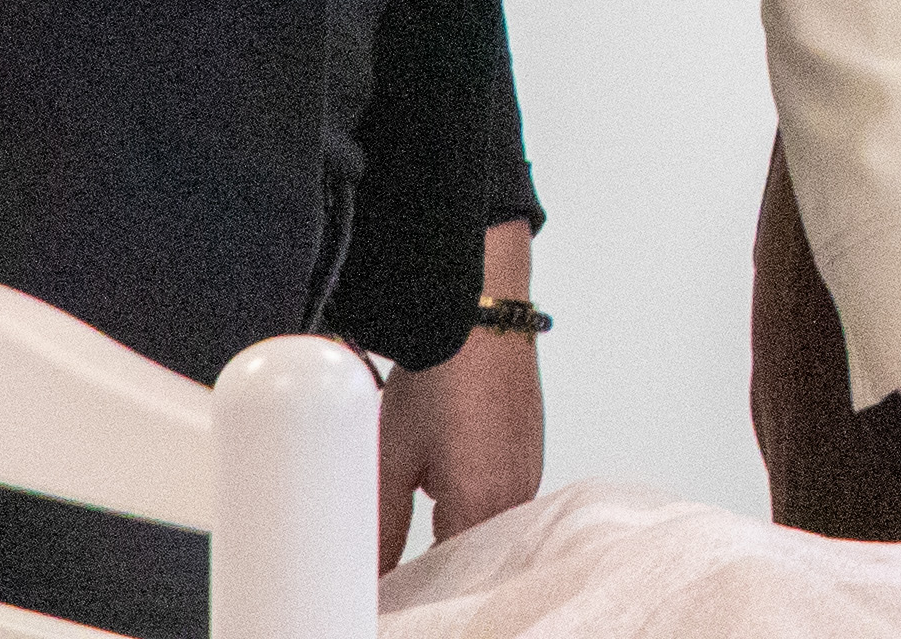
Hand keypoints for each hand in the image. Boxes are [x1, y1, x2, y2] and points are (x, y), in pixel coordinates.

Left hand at [376, 225, 543, 569]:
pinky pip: (501, 497)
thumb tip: (372, 571)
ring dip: (453, 529)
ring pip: (486, 526)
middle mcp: (517, 495)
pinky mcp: (528, 451)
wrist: (480, 314)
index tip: (383, 586)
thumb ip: (382, 528)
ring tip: (414, 509)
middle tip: (389, 556)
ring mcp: (528, 472)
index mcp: (483, 504)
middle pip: (471, 555)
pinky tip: (441, 479)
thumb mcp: (392, 457)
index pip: (446, 575)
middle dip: (432, 560)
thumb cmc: (444, 373)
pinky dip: (471, 500)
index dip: (412, 583)